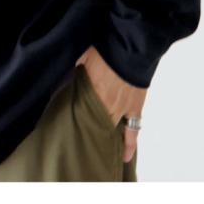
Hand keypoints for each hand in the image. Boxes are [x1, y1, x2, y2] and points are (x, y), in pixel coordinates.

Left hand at [75, 45, 146, 163]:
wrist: (130, 46)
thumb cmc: (105, 50)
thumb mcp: (82, 61)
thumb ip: (77, 76)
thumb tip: (67, 81)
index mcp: (90, 95)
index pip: (80, 117)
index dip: (75, 128)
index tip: (68, 136)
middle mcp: (105, 106)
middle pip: (95, 127)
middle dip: (89, 137)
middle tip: (81, 148)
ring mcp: (122, 109)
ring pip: (112, 133)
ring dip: (107, 142)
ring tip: (101, 156)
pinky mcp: (136, 108)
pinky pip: (133, 130)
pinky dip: (130, 144)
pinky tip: (126, 156)